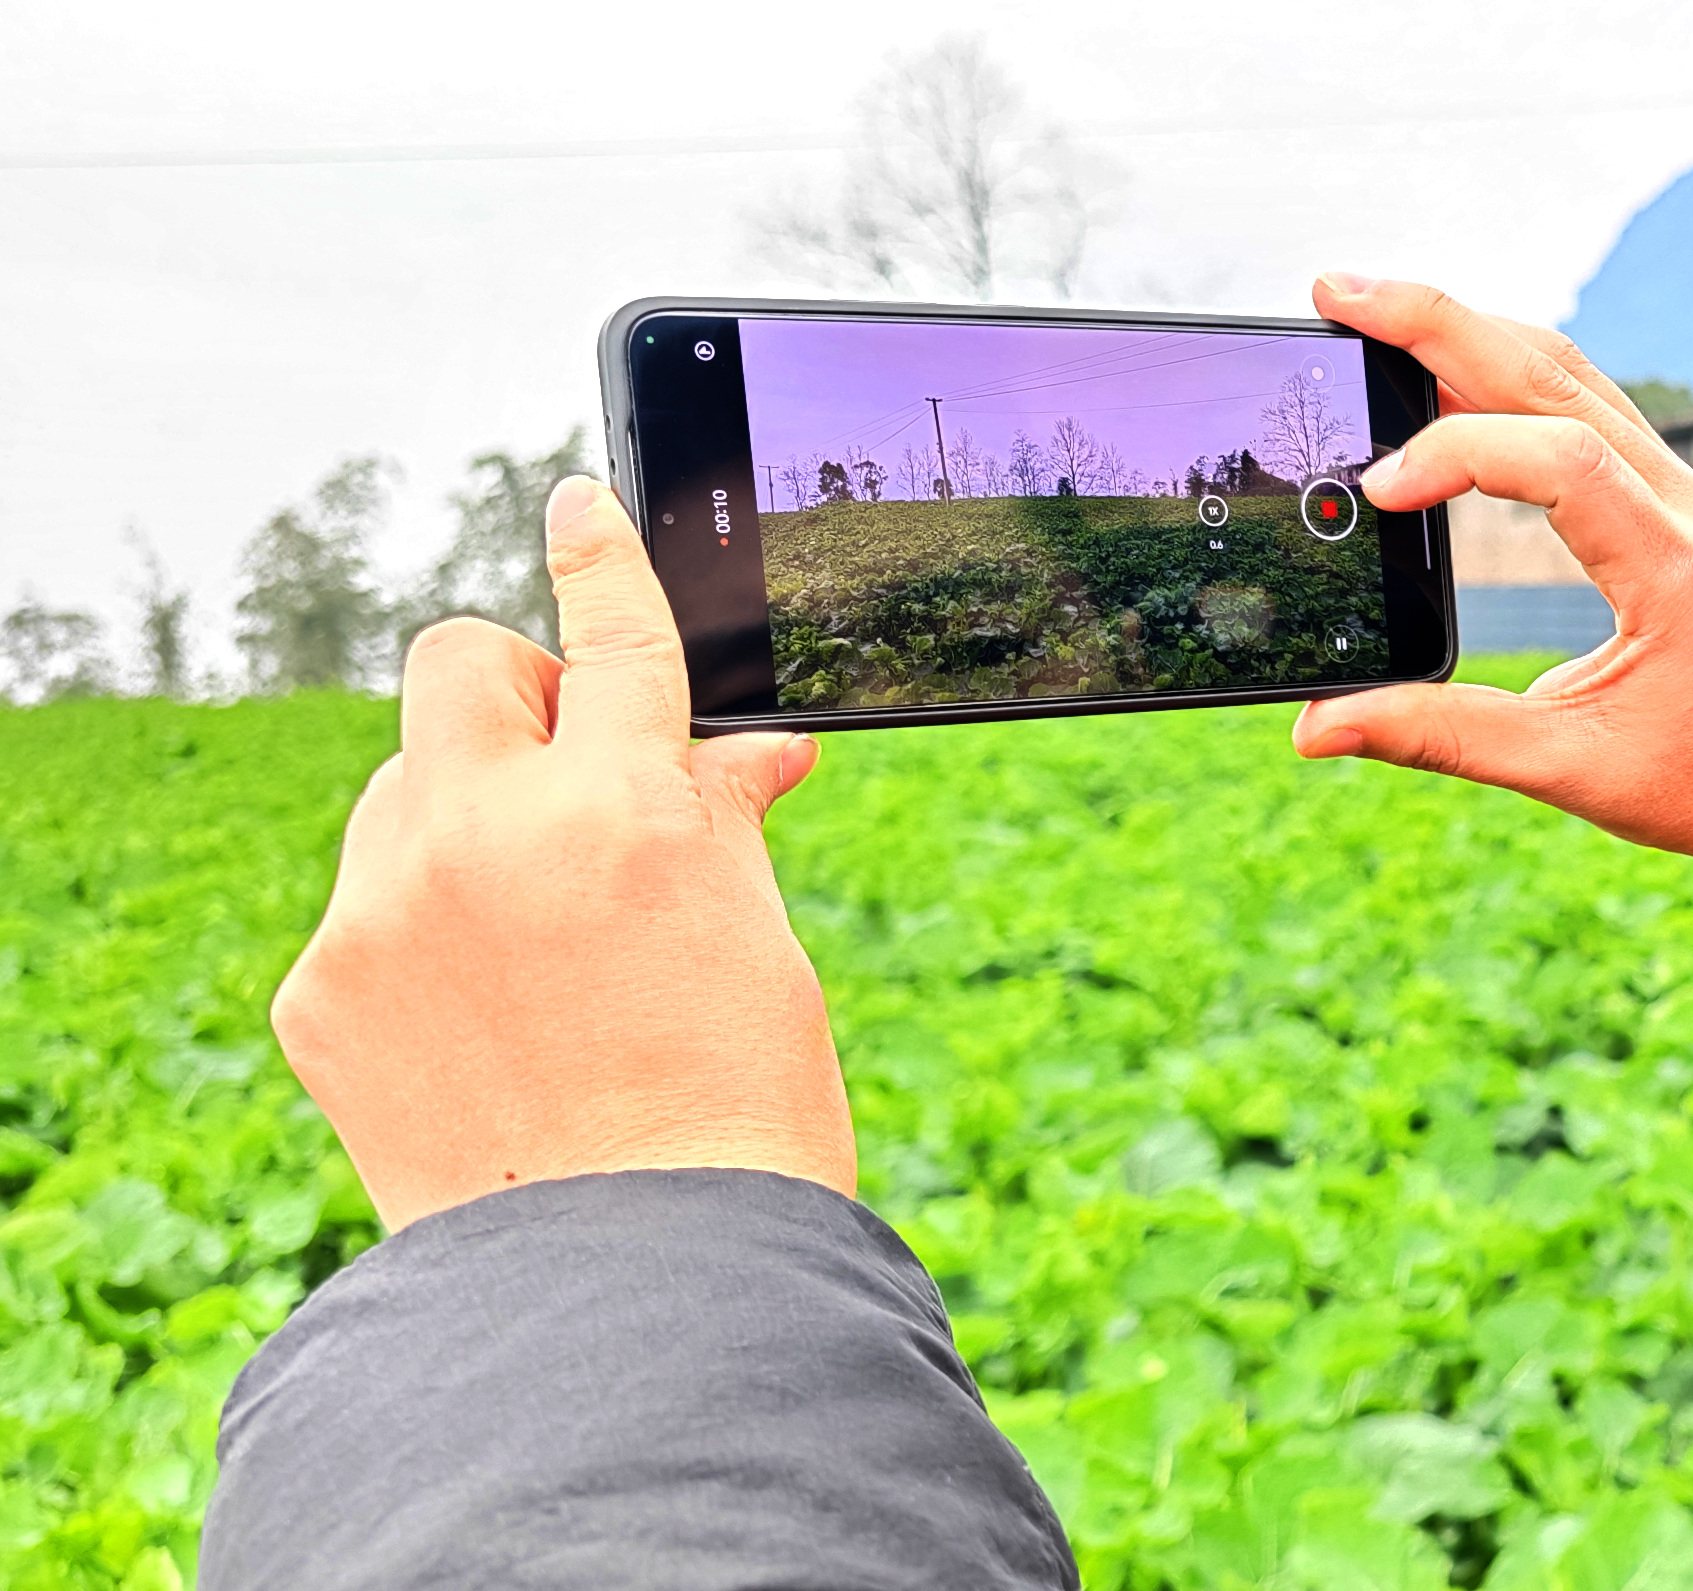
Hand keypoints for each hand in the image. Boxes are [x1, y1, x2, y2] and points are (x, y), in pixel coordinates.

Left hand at [271, 479, 853, 1230]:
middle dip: (513, 692)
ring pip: (402, 786)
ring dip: (463, 816)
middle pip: (457, 668)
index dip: (601, 554)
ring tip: (532, 934)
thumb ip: (723, 822)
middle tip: (566, 767)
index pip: (614, 634)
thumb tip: (747, 751)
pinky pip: (366, 904)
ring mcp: (387, 910)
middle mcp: (488, 832)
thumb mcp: (759, 947)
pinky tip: (482, 1019)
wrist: (633, 1298)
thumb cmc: (735, 1118)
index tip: (576, 501)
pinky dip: (420, 930)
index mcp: (627, 809)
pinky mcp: (322, 990)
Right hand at [1292, 275, 1692, 870]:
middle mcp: (1690, 508)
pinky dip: (1506, 378)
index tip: (1380, 491)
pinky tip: (1438, 373)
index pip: (1563, 459)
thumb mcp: (1566, 770)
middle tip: (1337, 292)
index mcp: (1675, 569)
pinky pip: (1586, 408)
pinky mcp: (1672, 498)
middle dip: (1441, 325)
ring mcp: (1687, 492)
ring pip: (1574, 375)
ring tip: (1372, 317)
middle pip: (1558, 376)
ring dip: (1471, 335)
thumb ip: (1440, 738)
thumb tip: (1317, 728)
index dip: (1458, 452)